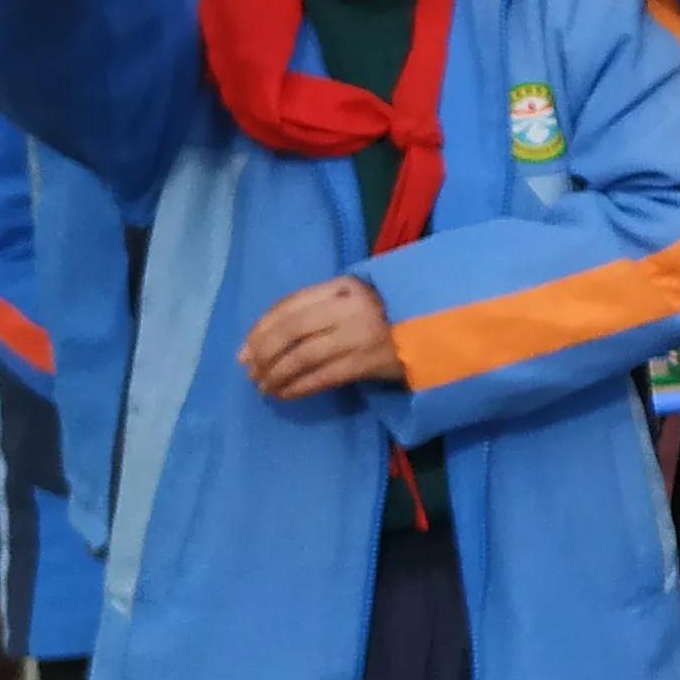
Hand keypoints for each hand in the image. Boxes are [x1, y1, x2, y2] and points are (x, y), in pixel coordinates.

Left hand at [240, 276, 406, 398]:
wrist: (435, 331)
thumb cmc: (384, 316)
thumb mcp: (350, 301)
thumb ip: (314, 310)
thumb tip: (257, 343)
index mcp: (342, 286)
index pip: (289, 306)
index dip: (260, 330)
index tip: (243, 351)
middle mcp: (349, 307)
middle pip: (292, 331)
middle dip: (264, 354)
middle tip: (251, 373)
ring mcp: (361, 334)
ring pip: (304, 356)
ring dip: (277, 374)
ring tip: (265, 387)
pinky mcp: (371, 361)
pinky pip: (324, 376)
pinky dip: (299, 387)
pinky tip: (286, 394)